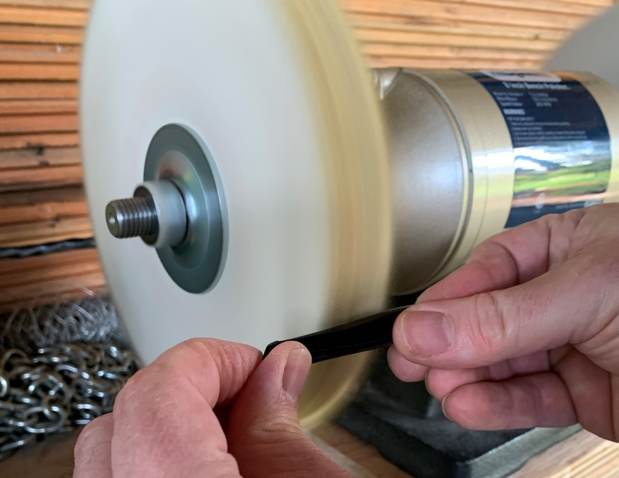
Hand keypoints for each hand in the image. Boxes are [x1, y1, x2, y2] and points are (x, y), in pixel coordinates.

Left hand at [74, 339, 347, 476]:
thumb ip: (283, 424)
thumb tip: (278, 367)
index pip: (158, 394)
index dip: (211, 360)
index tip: (251, 365)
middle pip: (122, 420)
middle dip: (187, 389)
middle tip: (242, 394)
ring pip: (108, 455)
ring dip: (166, 425)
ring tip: (225, 433)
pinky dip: (155, 459)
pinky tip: (204, 463)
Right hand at [389, 204, 618, 440]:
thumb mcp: (588, 295)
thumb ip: (502, 318)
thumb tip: (423, 328)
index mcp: (569, 248)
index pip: (489, 270)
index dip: (447, 300)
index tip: (411, 327)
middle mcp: (566, 295)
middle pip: (488, 318)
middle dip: (450, 342)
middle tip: (410, 362)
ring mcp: (574, 346)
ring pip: (503, 361)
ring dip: (468, 376)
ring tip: (441, 387)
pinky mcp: (585, 394)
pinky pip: (529, 397)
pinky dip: (497, 404)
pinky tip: (469, 404)